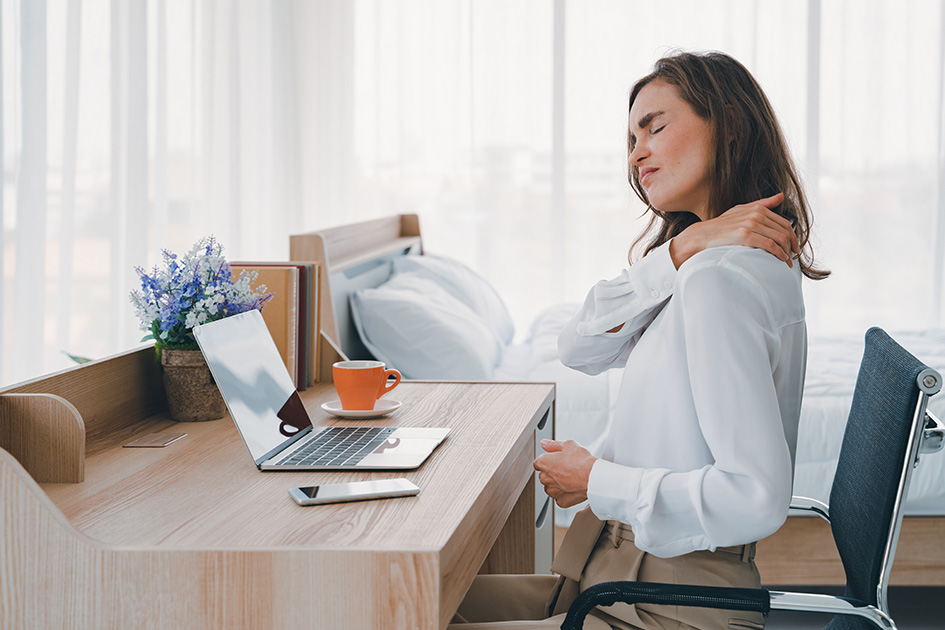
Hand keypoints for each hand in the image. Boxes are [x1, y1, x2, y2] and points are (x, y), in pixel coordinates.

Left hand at [533, 439, 596, 507]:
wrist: (594, 477)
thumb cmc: (582, 461)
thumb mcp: (568, 445)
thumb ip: (553, 445)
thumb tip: (544, 443)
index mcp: (543, 463)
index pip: (538, 462)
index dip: (548, 461)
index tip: (556, 460)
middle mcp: (545, 478)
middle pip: (544, 475)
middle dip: (552, 472)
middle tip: (566, 468)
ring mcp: (552, 491)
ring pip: (550, 487)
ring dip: (557, 484)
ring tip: (570, 478)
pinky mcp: (561, 500)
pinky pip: (559, 497)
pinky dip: (564, 494)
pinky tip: (573, 487)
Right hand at [669, 193, 798, 268]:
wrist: (701, 236)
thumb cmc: (721, 226)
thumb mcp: (740, 211)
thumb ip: (762, 204)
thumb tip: (780, 196)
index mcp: (757, 208)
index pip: (784, 223)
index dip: (793, 237)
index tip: (794, 248)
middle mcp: (756, 214)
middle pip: (784, 231)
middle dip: (791, 246)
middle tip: (793, 257)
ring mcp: (750, 224)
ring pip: (779, 239)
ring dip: (786, 252)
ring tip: (786, 262)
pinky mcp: (745, 235)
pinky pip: (769, 245)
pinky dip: (778, 254)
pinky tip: (779, 260)